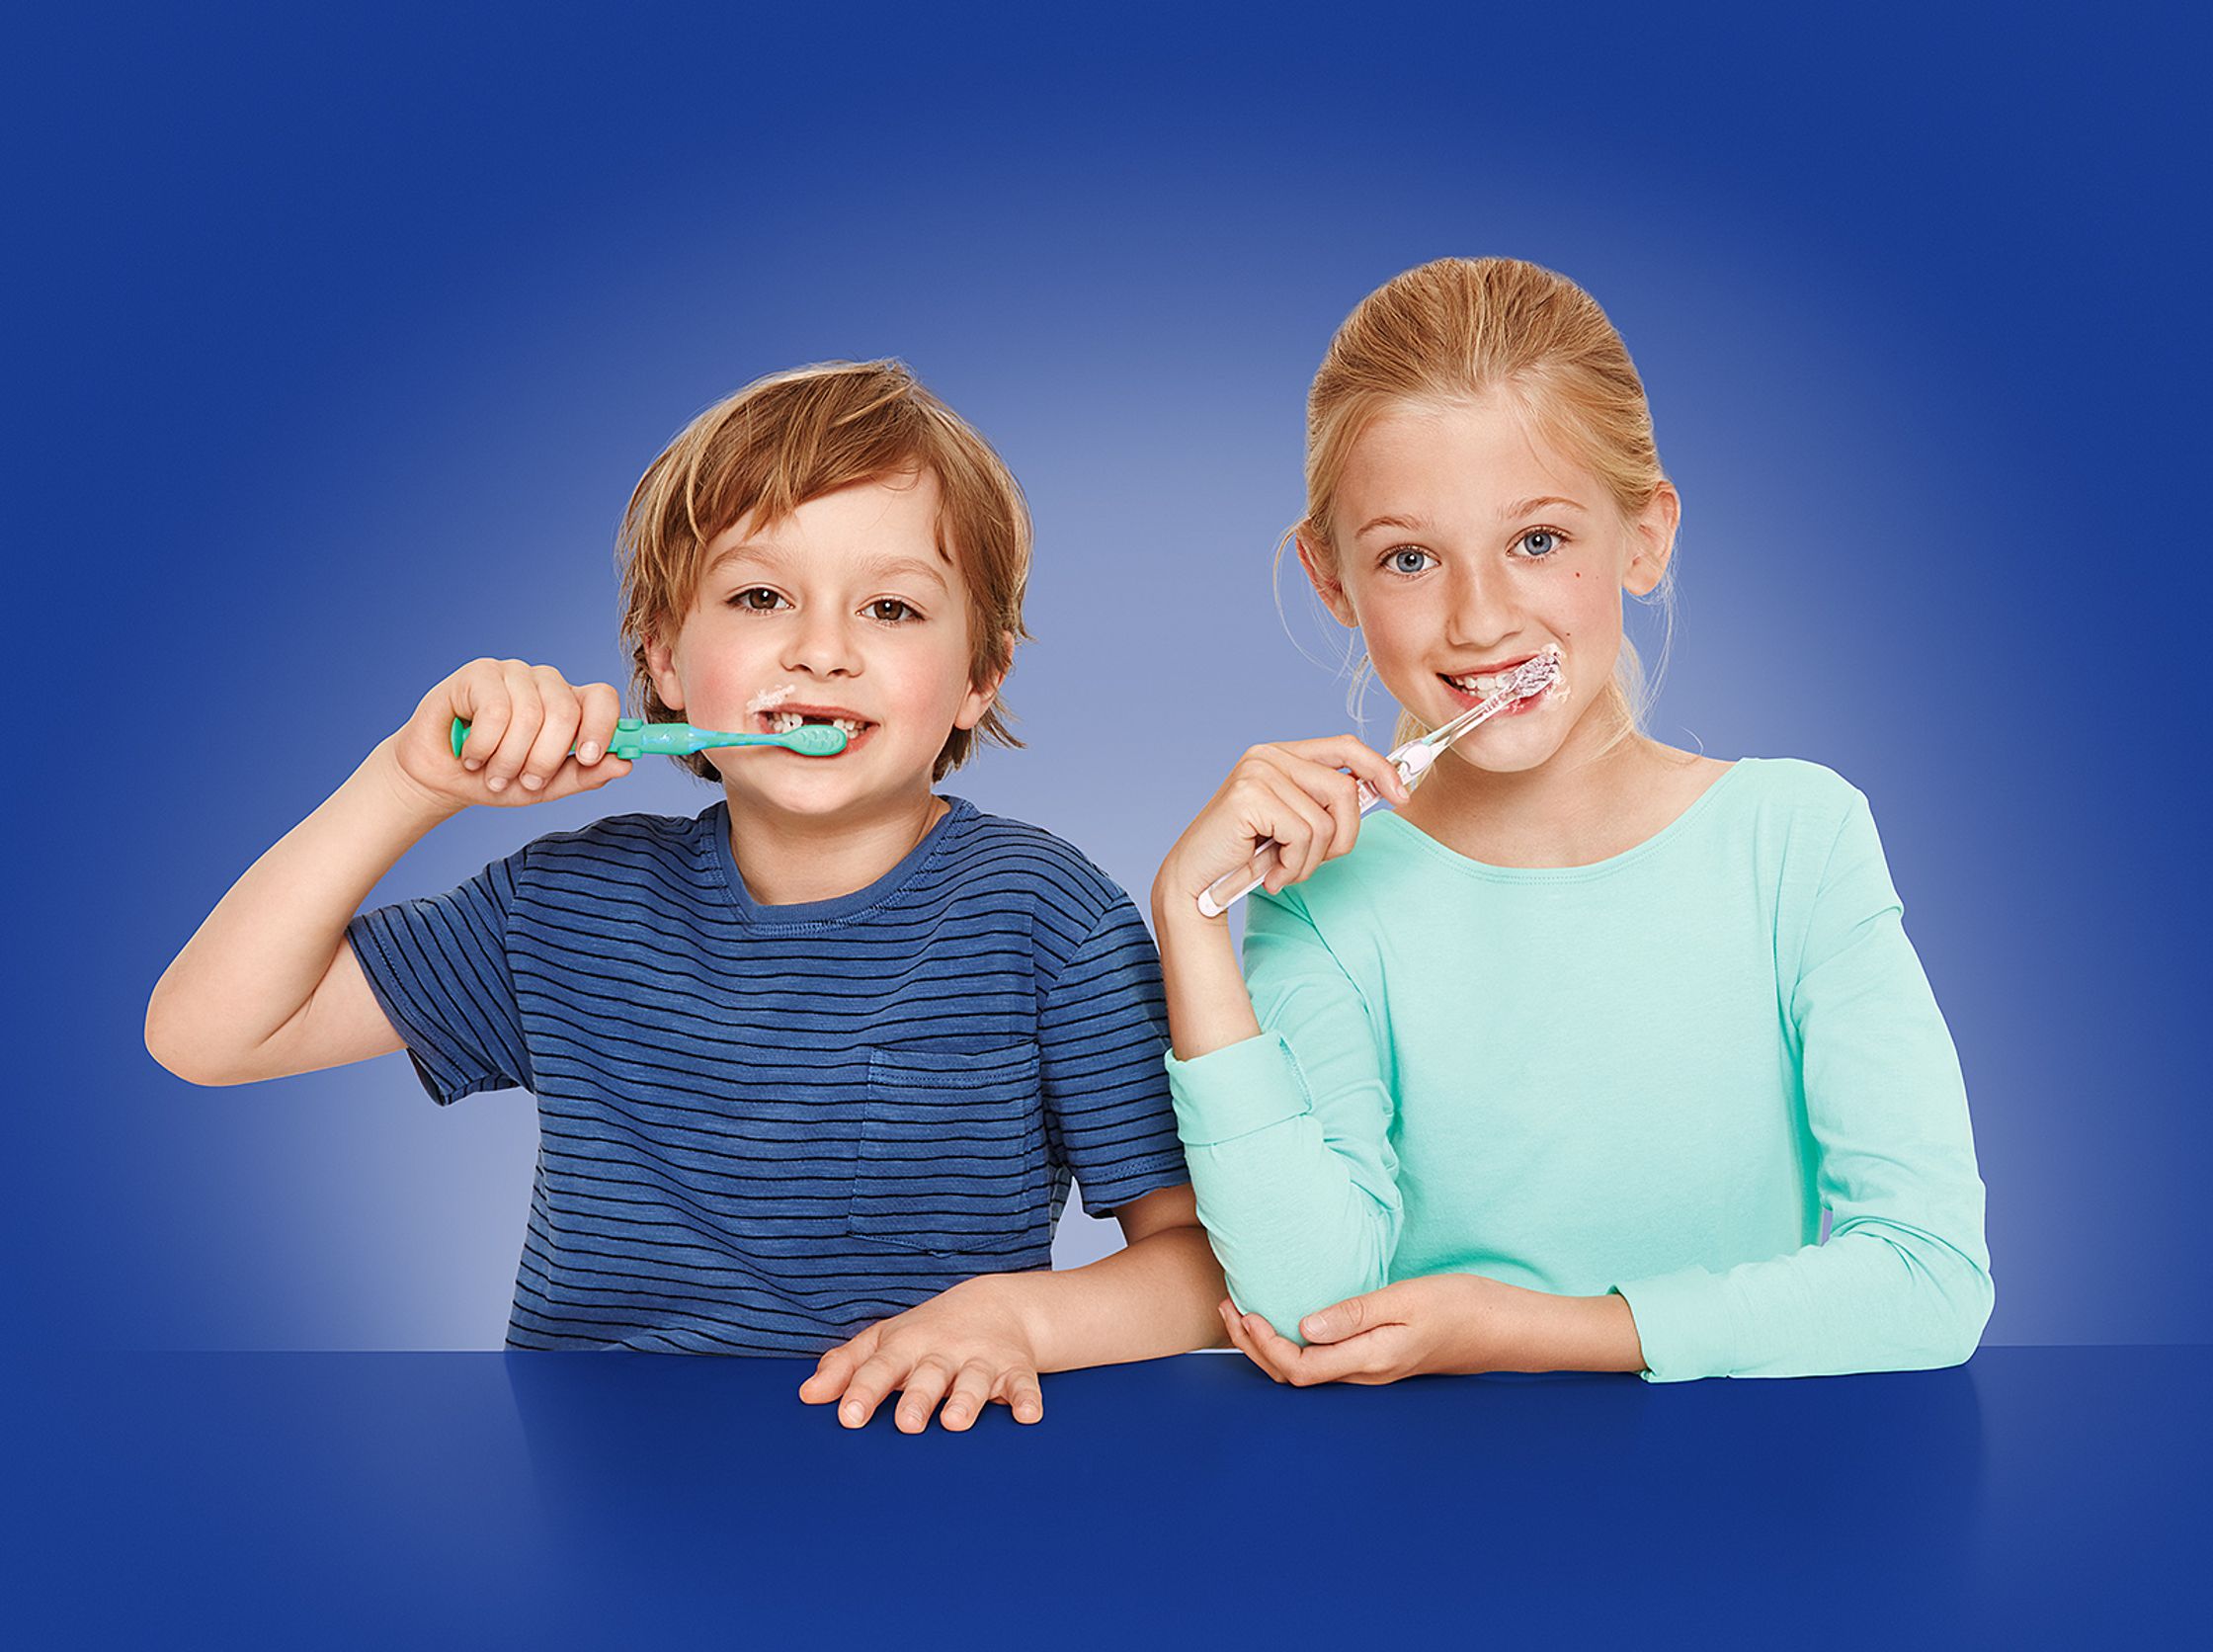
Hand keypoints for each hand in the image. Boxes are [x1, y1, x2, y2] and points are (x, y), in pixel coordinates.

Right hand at [385, 657, 632, 812]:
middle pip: (565, 711)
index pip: (602, 698)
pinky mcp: (481, 672)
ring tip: (493, 774)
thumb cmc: (498, 778)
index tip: (588, 757)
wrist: (444, 778)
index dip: (601, 726)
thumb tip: (625, 765)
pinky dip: (484, 745)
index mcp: (571, 706)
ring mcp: (514, 674)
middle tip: (524, 781)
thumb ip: (585, 775)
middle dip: (544, 759)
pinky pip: (496, 710)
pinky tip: (472, 754)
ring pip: (529, 715)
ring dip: (508, 759)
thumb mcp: (546, 787)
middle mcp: (546, 684)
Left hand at [799, 1277, 1044, 1432]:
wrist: (999, 1304)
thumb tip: (807, 1395)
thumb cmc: (929, 1332)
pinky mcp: (1016, 1370)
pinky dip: (1027, 1399)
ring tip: (956, 1422)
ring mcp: (981, 1360)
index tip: (848, 1416)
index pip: (881, 1367)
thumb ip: (846, 1367)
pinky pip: (1024, 1385)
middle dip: (918, 1398)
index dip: (864, 1391)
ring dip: (967, 1400)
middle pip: (929, 1375)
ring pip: (974, 1381)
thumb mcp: (886, 1340)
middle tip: (906, 1424)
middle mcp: (944, 1351)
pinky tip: (1027, 1416)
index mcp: (908, 1345)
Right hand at [1152, 736, 1408, 926]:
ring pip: (1326, 821)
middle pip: (1345, 789)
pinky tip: (1272, 874)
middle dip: (1343, 836)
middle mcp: (1268, 755)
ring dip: (1311, 861)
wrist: (1196, 883)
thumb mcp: (1295, 822)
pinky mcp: (1249, 797)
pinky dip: (1294, 866)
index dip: (1380, 768)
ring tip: (1284, 869)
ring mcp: (1257, 773)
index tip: (1402, 794)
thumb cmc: (1247, 855)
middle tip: (1314, 861)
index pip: (1345, 746)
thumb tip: (1385, 789)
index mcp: (1281, 754)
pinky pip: (1303, 836)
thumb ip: (1327, 802)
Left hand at [1216, 1275, 1528, 1384]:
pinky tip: (1286, 1319)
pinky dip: (1292, 1342)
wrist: (1503, 1326)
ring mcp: (1371, 1369)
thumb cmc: (1460, 1306)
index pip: (1297, 1368)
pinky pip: (1323, 1361)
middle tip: (1227, 1306)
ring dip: (1268, 1345)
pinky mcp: (1377, 1359)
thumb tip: (1302, 1329)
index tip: (1243, 1308)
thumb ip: (1355, 1314)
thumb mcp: (1407, 1300)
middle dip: (1253, 1346)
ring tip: (1243, 1312)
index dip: (1262, 1344)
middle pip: (1293, 1375)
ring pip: (1305, 1370)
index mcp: (1369, 1360)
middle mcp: (1365, 1373)